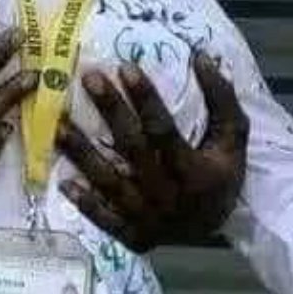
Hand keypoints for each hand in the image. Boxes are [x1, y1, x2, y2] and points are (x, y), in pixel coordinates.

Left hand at [56, 53, 248, 251]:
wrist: (217, 231)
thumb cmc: (222, 176)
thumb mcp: (234, 138)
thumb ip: (221, 99)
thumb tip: (200, 57)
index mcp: (195, 171)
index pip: (164, 129)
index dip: (145, 99)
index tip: (125, 68)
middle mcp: (169, 196)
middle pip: (133, 148)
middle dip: (111, 111)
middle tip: (88, 78)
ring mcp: (148, 218)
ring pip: (110, 182)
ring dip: (82, 154)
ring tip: (58, 125)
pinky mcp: (133, 236)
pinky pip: (105, 219)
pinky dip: (85, 202)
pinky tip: (64, 181)